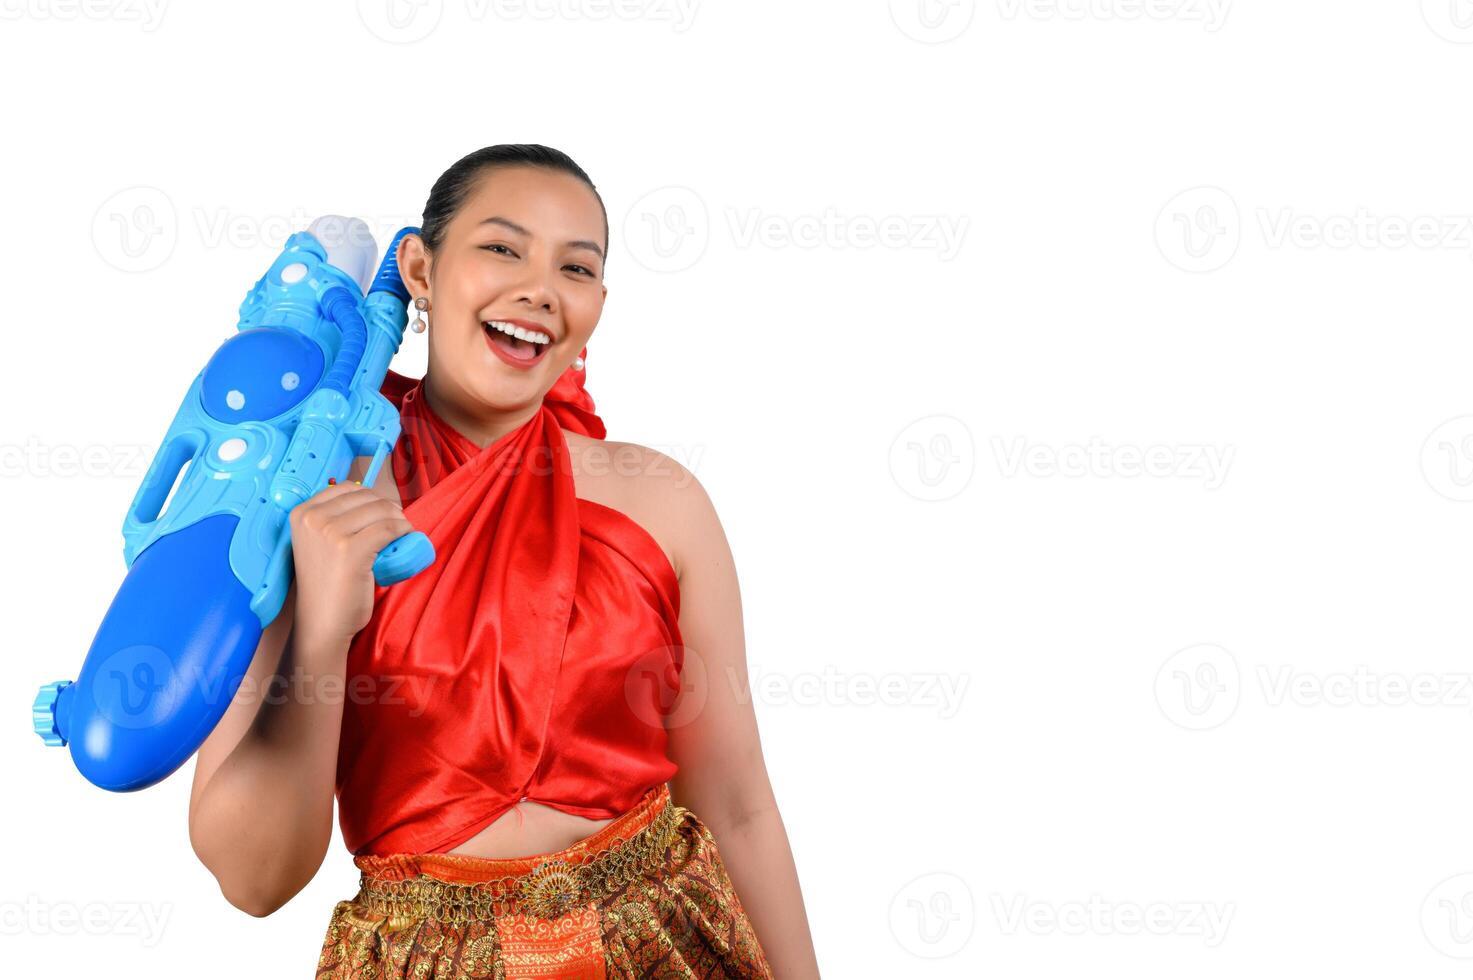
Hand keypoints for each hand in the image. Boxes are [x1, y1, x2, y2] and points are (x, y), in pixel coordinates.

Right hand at [288, 480, 416, 648]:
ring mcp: (329, 533)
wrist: (321, 622)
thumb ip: (335, 519)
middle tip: (397, 526)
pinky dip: (403, 530)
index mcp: (302, 513)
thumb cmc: (326, 585)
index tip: (382, 513)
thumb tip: (375, 501)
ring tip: (401, 534)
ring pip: (381, 510)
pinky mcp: (350, 550)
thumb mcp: (319, 543)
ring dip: (399, 519)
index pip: (347, 488)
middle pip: (366, 497)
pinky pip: (389, 528)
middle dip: (388, 508)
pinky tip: (405, 537)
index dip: (371, 499)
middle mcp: (312, 519)